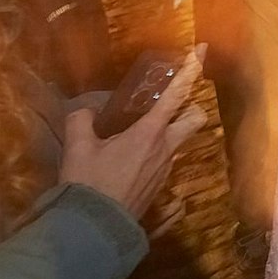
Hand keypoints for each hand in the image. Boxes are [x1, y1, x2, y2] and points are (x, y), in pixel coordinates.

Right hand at [61, 48, 207, 217]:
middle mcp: (165, 149)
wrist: (95, 228)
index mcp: (149, 133)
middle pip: (195, 119)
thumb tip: (84, 110)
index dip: (190, 70)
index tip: (200, 50)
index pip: (176, 94)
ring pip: (178, 142)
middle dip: (190, 108)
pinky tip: (130, 161)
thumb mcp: (77, 148)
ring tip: (140, 135)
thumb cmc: (88, 183)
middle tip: (170, 105)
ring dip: (168, 134)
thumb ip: (81, 121)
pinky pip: (165, 162)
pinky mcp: (160, 188)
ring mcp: (165, 170)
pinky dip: (155, 155)